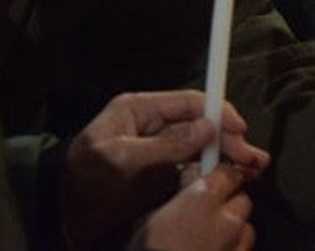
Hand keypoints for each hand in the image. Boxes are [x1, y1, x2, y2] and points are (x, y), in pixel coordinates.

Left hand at [63, 91, 268, 248]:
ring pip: (197, 145)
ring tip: (250, 169)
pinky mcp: (154, 171)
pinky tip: (224, 178)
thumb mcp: (124, 162)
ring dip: (223, 155)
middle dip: (227, 139)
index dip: (218, 112)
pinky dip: (207, 171)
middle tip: (254, 159)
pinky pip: (187, 166)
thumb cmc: (85, 182)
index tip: (241, 130)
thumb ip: (167, 145)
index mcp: (137, 109)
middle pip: (197, 123)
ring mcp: (152, 148)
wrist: (61, 213)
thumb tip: (209, 128)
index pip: (187, 101)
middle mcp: (148, 123)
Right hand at [131, 164, 256, 250]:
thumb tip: (189, 185)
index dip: (223, 175)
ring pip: (246, 228)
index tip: (216, 177)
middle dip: (230, 203)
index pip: (229, 172)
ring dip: (234, 230)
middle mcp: (227, 219)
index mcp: (204, 198)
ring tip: (211, 240)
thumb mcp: (151, 218)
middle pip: (243, 200)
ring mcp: (236, 247)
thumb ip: (179, 197)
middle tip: (210, 211)